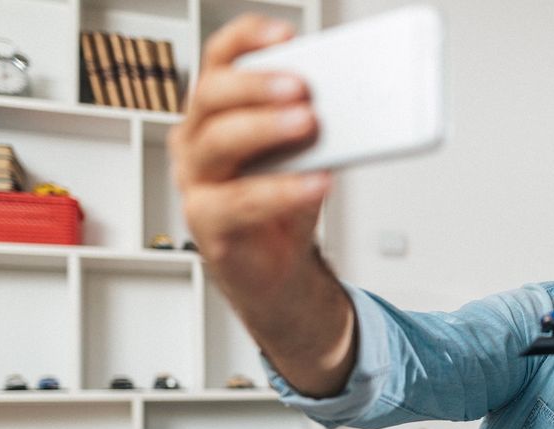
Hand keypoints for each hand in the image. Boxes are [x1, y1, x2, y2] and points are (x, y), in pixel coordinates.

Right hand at [168, 14, 355, 398]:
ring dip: (265, 128)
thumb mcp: (306, 153)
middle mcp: (197, 139)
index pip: (221, 59)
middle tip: (300, 86)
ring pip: (218, 143)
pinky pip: (241, 201)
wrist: (277, 269)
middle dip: (257, 85)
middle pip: (211, 95)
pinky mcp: (207, 224)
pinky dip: (284, 190)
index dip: (248, 40)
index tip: (285, 33)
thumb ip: (319, 124)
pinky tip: (317, 182)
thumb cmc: (284, 201)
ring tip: (308, 123)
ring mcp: (197, 181)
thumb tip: (356, 101)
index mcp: (217, 110)